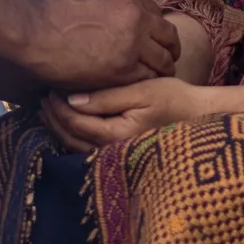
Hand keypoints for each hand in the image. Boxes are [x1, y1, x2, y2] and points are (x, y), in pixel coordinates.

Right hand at [13, 0, 177, 91]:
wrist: (28, 29)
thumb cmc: (44, 7)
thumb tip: (105, 3)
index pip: (155, 12)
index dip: (154, 26)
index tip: (151, 37)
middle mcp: (135, 17)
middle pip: (168, 35)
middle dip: (168, 47)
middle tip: (166, 58)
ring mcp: (132, 44)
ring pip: (163, 59)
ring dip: (162, 68)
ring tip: (157, 77)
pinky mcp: (123, 70)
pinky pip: (148, 78)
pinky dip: (147, 83)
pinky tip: (140, 88)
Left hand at [41, 77, 220, 152]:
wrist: (201, 117)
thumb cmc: (175, 99)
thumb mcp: (142, 91)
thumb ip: (106, 97)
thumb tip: (71, 99)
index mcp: (117, 135)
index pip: (75, 123)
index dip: (58, 106)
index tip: (50, 87)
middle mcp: (114, 151)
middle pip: (71, 137)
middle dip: (53, 118)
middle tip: (42, 97)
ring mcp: (117, 155)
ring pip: (76, 146)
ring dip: (60, 127)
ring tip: (49, 108)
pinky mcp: (121, 152)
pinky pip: (88, 147)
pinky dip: (73, 134)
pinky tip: (68, 121)